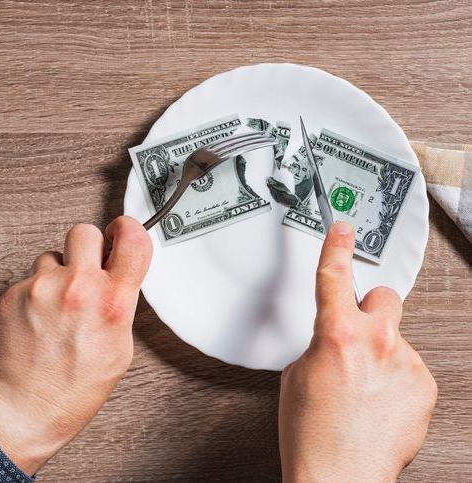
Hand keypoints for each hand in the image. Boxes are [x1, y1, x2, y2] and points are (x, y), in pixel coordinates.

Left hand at [0, 216, 151, 474]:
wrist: (25, 409)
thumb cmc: (75, 387)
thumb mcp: (121, 347)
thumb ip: (123, 303)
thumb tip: (119, 277)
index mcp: (113, 303)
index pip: (132, 240)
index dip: (130, 229)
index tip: (124, 232)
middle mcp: (78, 289)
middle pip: (85, 231)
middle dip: (90, 246)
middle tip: (88, 267)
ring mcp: (42, 289)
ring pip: (53, 255)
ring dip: (59, 272)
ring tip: (59, 304)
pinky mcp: (13, 294)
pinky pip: (31, 277)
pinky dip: (37, 291)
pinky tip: (40, 316)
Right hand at [279, 222, 436, 482]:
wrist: (338, 477)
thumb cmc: (312, 433)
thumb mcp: (297, 373)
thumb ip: (320, 340)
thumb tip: (334, 334)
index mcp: (337, 334)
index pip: (335, 273)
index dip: (338, 245)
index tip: (343, 229)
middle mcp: (376, 342)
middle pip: (383, 296)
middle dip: (368, 307)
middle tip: (356, 332)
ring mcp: (405, 363)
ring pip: (395, 333)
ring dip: (381, 348)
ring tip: (363, 381)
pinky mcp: (424, 385)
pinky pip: (409, 363)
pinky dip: (395, 373)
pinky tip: (379, 396)